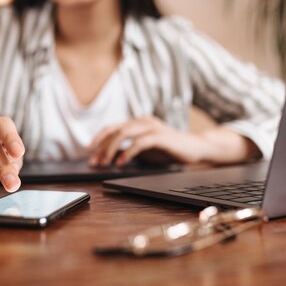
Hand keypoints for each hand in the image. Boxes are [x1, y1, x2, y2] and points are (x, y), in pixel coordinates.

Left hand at [88, 116, 256, 166]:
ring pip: (124, 134)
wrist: (197, 149)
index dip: (98, 139)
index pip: (112, 128)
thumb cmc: (169, 150)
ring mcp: (151, 127)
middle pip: (114, 129)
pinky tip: (120, 163)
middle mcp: (142, 121)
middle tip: (93, 161)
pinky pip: (139, 142)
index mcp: (137, 123)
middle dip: (101, 146)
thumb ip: (127, 150)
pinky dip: (127, 152)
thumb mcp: (145, 151)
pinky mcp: (160, 136)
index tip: (89, 153)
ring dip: (110, 149)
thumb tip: (106, 158)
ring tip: (104, 163)